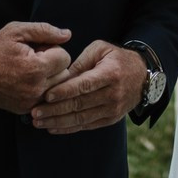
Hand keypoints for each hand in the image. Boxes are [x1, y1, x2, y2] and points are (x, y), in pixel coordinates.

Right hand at [0, 22, 73, 114]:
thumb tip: (67, 35)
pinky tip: (27, 81)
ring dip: (50, 78)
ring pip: (58, 88)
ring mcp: (31, 102)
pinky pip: (47, 99)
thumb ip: (45, 31)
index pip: (65, 58)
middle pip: (65, 74)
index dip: (53, 50)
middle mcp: (36, 88)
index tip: (39, 49)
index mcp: (36, 68)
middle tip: (35, 59)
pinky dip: (42, 90)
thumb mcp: (17, 31)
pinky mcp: (26, 110)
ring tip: (32, 71)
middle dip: (54, 64)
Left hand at [31, 40, 146, 133]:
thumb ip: (80, 62)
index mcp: (110, 74)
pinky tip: (53, 127)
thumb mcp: (100, 49)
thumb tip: (60, 76)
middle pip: (80, 105)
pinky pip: (87, 125)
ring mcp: (113, 109)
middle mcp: (113, 94)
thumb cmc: (116, 58)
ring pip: (81, 118)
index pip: (84, 85)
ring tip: (38, 122)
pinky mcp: (111, 119)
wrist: (142, 76)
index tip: (46, 95)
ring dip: (58, 122)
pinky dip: (69, 128)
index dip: (64, 91)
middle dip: (54, 110)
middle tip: (34, 112)